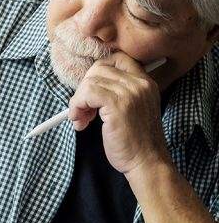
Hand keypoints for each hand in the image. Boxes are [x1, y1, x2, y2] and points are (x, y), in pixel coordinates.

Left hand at [68, 52, 169, 174]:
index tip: (91, 94)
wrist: (147, 163)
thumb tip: (87, 85)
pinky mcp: (118, 104)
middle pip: (98, 69)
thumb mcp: (132, 110)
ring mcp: (130, 92)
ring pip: (89, 81)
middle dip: (84, 89)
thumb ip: (118, 94)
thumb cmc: (135, 142)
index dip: (97, 73)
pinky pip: (86, 93)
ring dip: (78, 101)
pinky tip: (80, 121)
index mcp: (145, 82)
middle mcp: (140, 83)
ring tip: (81, 119)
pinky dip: (76, 106)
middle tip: (84, 110)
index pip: (117, 59)